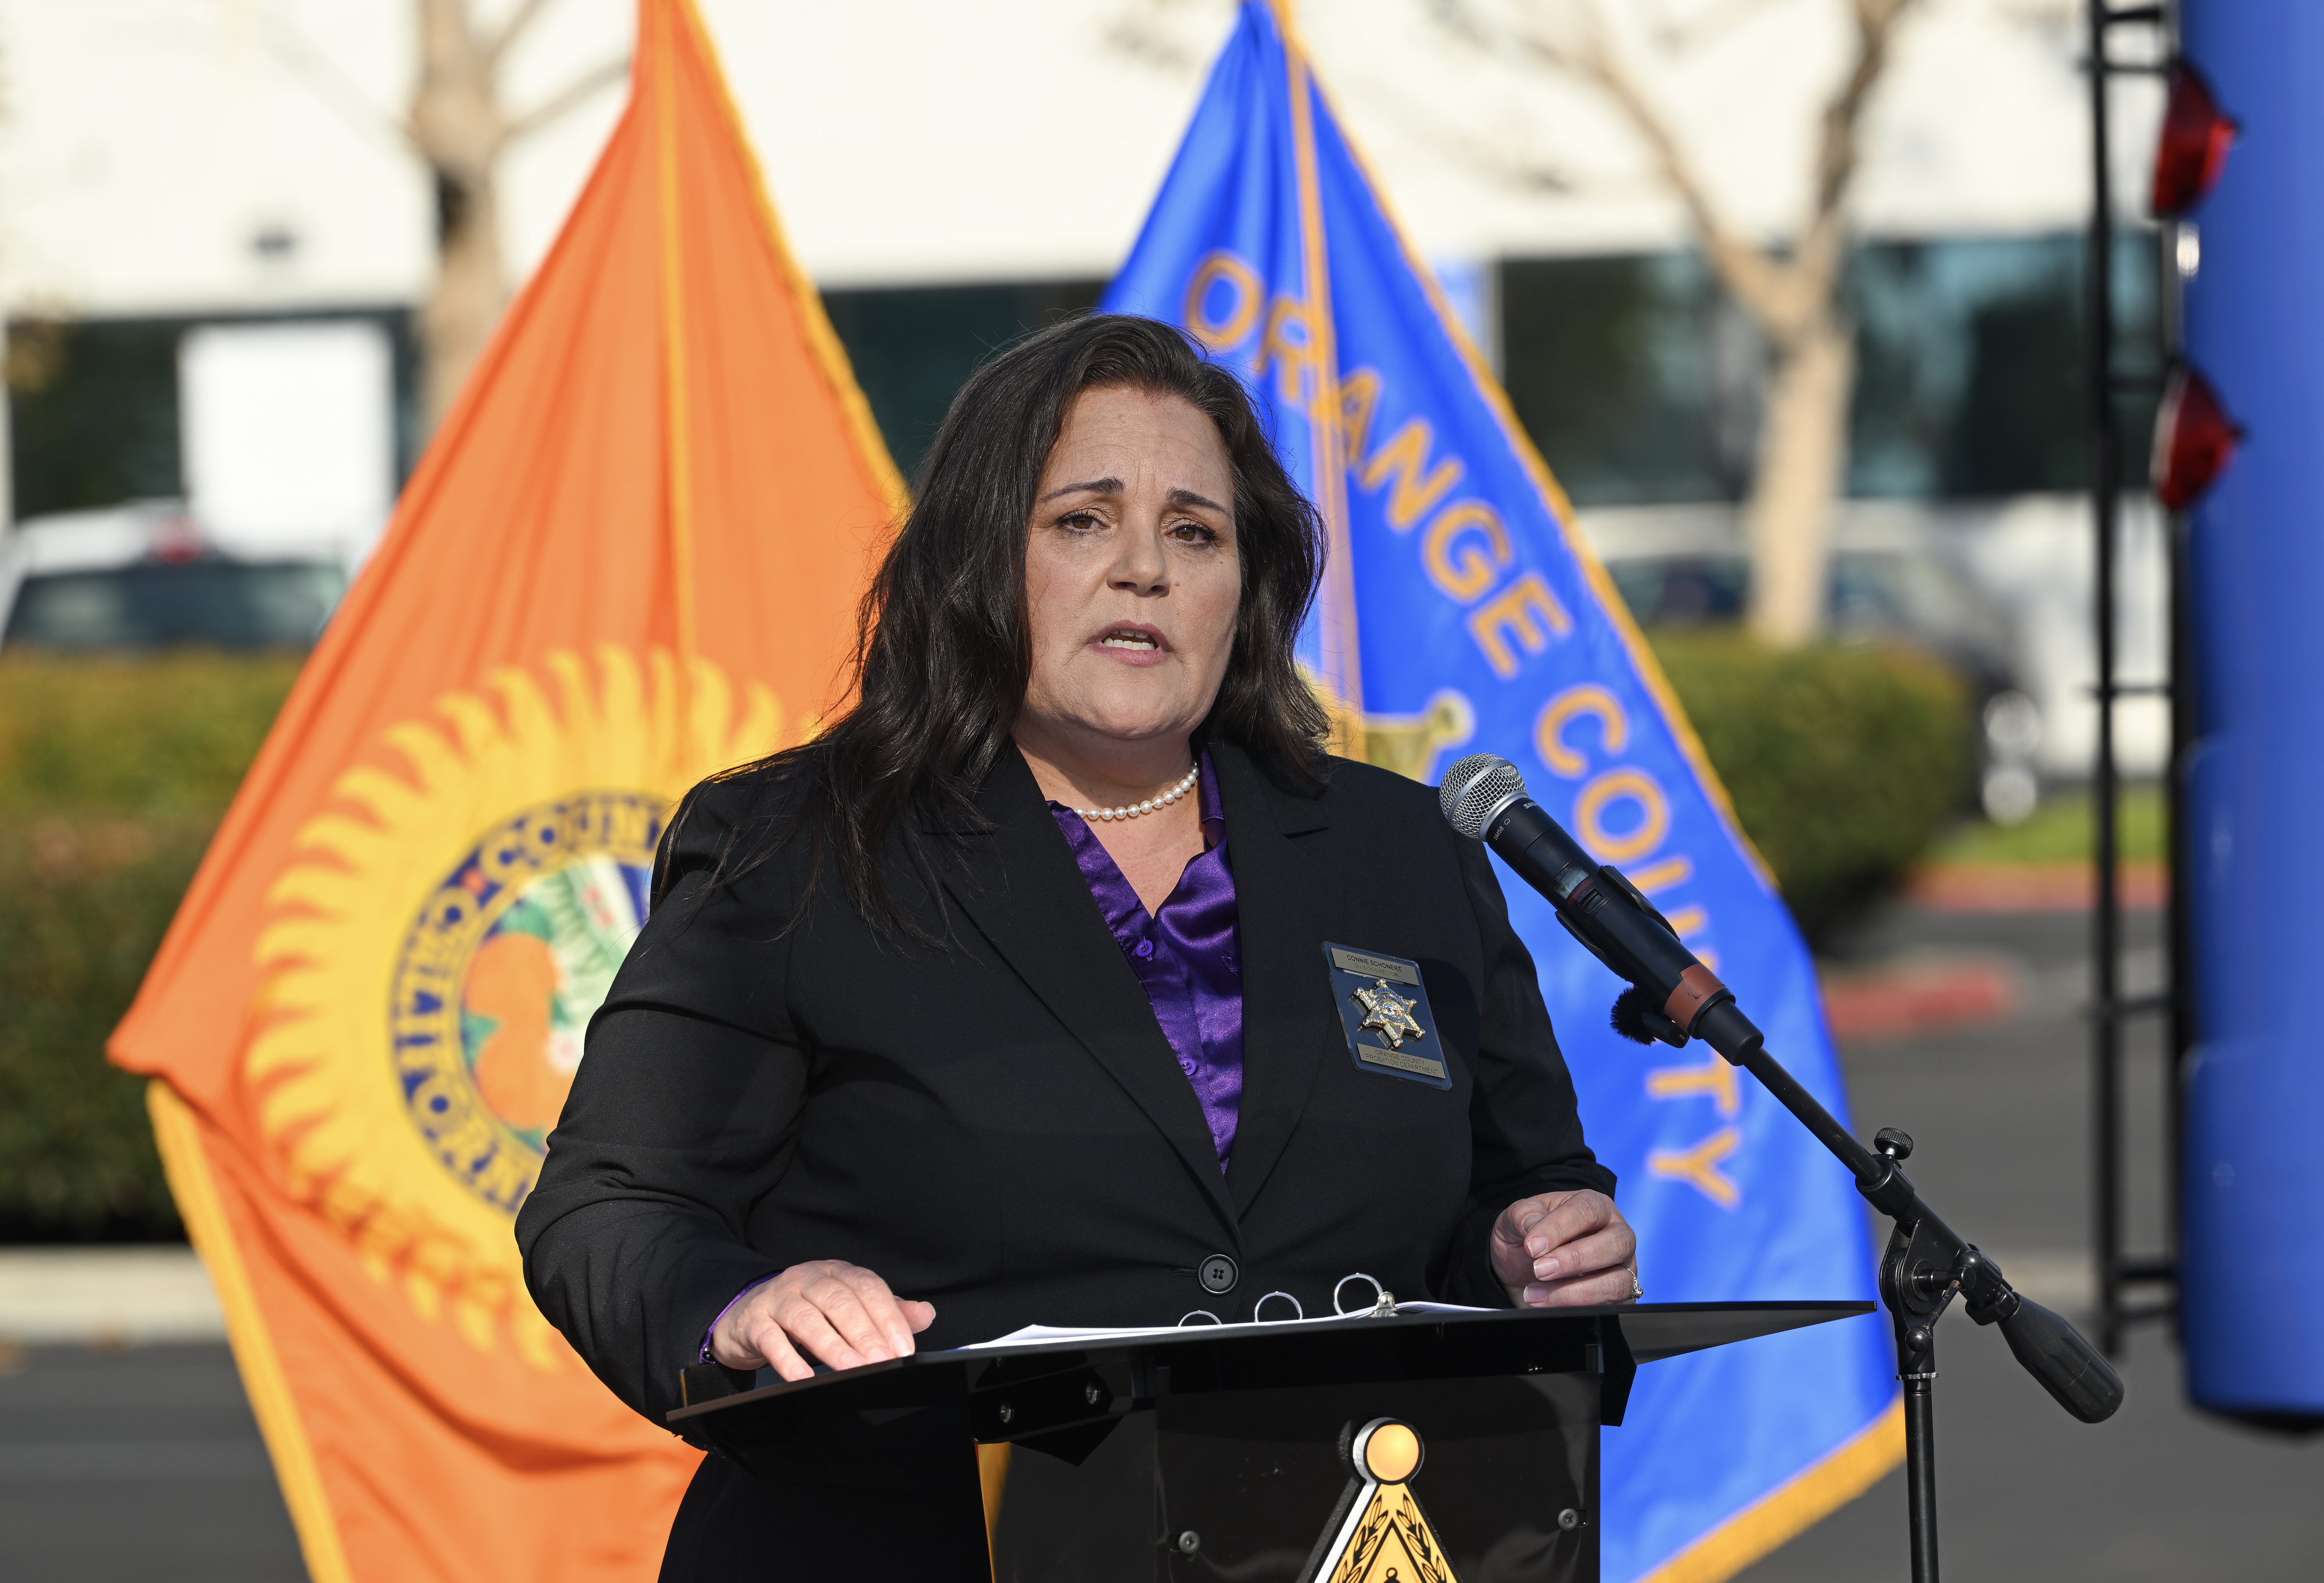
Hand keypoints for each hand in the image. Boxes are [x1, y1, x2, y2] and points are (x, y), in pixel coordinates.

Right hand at [710, 1259, 935, 1379]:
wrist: (746, 1315)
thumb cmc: (805, 1312)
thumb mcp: (847, 1307)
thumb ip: (886, 1311)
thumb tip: (925, 1314)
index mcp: (837, 1272)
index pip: (868, 1287)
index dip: (888, 1317)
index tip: (904, 1348)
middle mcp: (807, 1278)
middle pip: (840, 1301)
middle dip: (865, 1333)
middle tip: (883, 1361)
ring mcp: (778, 1297)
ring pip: (807, 1318)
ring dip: (833, 1346)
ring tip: (852, 1369)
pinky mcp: (754, 1321)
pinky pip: (770, 1339)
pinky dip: (788, 1359)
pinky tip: (803, 1377)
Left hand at [1489, 1190, 1637, 1307]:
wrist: (1523, 1273)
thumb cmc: (1528, 1239)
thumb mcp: (1516, 1220)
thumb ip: (1522, 1216)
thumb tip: (1532, 1224)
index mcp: (1595, 1206)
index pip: (1587, 1210)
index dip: (1559, 1228)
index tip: (1532, 1247)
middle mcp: (1617, 1234)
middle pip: (1616, 1243)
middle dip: (1575, 1259)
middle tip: (1539, 1270)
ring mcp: (1624, 1267)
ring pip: (1617, 1280)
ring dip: (1574, 1291)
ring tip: (1535, 1294)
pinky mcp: (1622, 1297)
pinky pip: (1614, 1306)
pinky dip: (1579, 1308)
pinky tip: (1549, 1306)